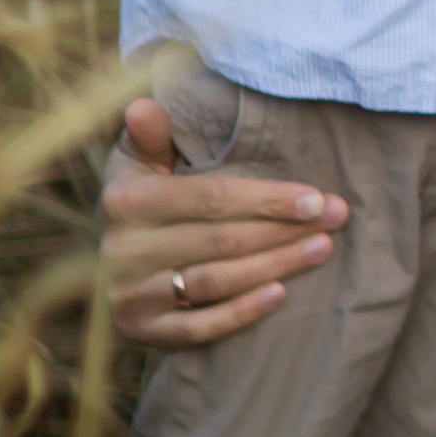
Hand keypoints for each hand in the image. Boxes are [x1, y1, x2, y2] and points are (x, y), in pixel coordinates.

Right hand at [101, 97, 347, 345]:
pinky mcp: (141, 331)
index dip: (267, 199)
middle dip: (284, 230)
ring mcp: (131, 296)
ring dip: (275, 266)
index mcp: (128, 201)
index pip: (211, 199)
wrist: (101, 262)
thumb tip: (142, 105)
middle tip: (335, 219)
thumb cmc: (139, 197)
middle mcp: (124, 251)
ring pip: (215, 282)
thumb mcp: (138, 160)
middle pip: (221, 241)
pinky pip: (198, 328)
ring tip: (321, 249)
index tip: (316, 197)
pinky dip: (240, 313)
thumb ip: (151, 134)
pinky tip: (279, 294)